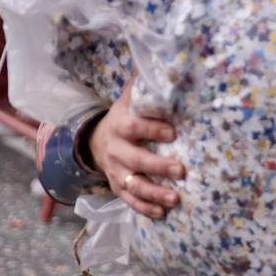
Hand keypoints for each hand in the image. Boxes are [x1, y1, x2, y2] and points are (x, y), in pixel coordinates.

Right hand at [87, 83, 185, 219]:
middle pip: (135, 160)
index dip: (153, 129)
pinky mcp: (117, 187)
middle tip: (182, 170)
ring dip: (154, 193)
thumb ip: (144, 86)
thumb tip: (166, 61)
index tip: (174, 132)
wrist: (94, 141)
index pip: (135, 127)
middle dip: (158, 166)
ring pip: (133, 185)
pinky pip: (129, 200)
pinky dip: (144, 208)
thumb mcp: (128, 100)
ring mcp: (115, 171)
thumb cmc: (123, 117)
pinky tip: (162, 213)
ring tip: (176, 199)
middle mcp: (115, 149)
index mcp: (120, 124)